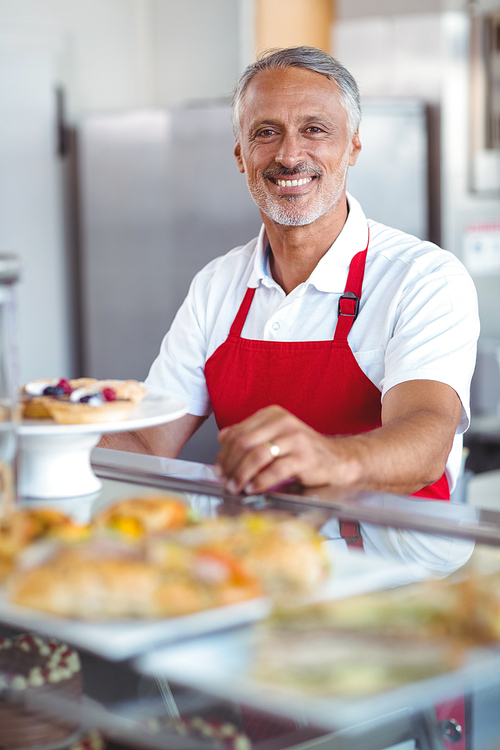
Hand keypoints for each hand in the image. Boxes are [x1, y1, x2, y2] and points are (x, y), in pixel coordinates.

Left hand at [214, 405, 349, 494]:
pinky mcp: (304, 457)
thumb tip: (222, 438)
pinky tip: (253, 489)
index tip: (218, 468)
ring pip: (257, 456)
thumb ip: (249, 435)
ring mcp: (295, 438)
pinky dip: (259, 482)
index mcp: (272, 414)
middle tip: (224, 480)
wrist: (335, 459)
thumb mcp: (273, 436)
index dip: (224, 453)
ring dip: (241, 475)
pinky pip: (274, 471)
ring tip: (235, 487)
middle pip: (244, 443)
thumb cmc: (301, 450)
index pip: (238, 432)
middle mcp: (283, 422)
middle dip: (230, 465)